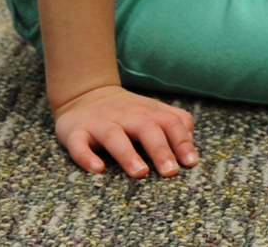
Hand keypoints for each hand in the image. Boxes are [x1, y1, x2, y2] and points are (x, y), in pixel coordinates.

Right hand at [52, 83, 198, 176]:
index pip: (170, 122)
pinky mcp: (76, 133)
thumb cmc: (127, 111)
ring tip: (140, 172)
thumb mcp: (153, 111)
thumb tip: (191, 144)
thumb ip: (175, 122)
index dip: (182, 141)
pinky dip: (86, 157)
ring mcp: (100, 123)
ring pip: (114, 136)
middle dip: (160, 150)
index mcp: (148, 111)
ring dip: (127, 154)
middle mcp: (126, 115)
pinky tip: (97, 169)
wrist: (84, 95)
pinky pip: (79, 144)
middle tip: (170, 172)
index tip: (191, 163)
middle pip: (146, 128)